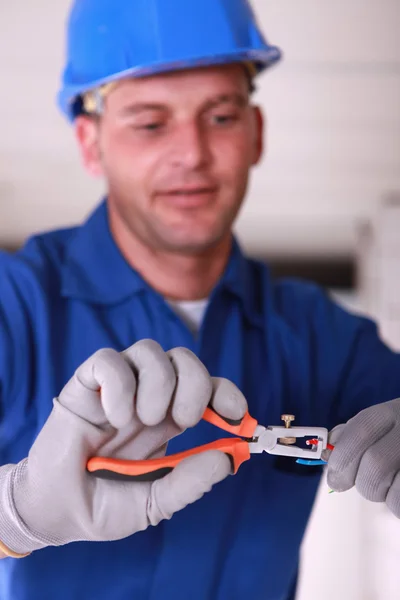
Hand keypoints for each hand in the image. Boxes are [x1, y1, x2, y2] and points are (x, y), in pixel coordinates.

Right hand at [0, 340, 246, 555]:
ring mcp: (118, 387)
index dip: (225, 391)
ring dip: (158, 382)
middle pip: (184, 358)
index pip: (206, 386)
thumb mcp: (155, 502)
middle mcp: (148, 396)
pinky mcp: (86, 384)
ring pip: (149, 350)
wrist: (56, 512)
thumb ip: (190, 483)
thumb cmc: (105, 505)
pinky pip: (108, 360)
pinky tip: (115, 415)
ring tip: (144, 419)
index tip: (235, 414)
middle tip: (184, 419)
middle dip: (196, 382)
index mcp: (169, 419)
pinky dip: (120, 384)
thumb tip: (228, 459)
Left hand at [326, 398, 399, 517]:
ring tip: (389, 486)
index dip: (342, 455)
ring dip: (384, 496)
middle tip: (364, 485)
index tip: (334, 476)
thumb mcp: (381, 422)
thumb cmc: (398, 434)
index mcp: (391, 412)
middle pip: (376, 464)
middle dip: (362, 482)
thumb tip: (327, 452)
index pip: (360, 430)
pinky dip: (397, 505)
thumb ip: (354, 434)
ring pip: (393, 491)